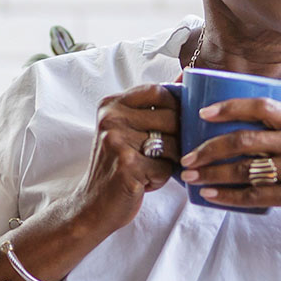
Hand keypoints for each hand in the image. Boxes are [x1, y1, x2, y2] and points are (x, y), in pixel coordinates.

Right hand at [56, 84, 180, 235]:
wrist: (93, 205)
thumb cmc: (118, 165)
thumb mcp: (128, 129)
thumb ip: (153, 106)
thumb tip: (188, 75)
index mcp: (111, 104)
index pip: (158, 91)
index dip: (175, 107)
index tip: (172, 124)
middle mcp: (111, 118)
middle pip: (171, 117)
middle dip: (175, 140)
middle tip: (161, 155)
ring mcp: (117, 140)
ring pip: (172, 144)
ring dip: (168, 161)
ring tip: (149, 168)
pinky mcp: (126, 164)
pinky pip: (165, 168)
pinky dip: (160, 179)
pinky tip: (143, 182)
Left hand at [178, 98, 280, 233]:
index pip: (260, 106)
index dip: (229, 107)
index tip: (205, 112)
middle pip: (242, 139)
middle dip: (208, 147)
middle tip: (188, 156)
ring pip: (244, 169)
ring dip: (212, 174)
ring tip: (192, 178)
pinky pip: (256, 196)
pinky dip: (230, 197)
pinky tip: (213, 198)